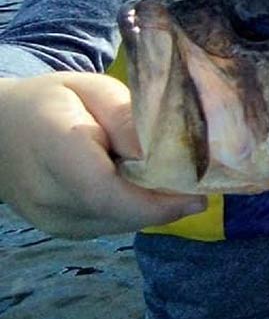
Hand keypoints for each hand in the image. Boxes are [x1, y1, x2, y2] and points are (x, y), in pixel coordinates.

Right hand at [0, 73, 205, 237]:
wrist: (1, 129)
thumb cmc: (53, 101)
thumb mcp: (92, 88)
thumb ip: (126, 117)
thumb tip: (164, 149)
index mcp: (55, 150)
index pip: (106, 192)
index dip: (155, 202)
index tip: (199, 197)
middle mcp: (49, 196)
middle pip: (121, 212)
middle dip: (167, 201)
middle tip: (200, 180)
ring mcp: (52, 220)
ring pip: (121, 222)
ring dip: (154, 206)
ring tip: (172, 177)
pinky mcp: (62, 230)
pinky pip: (112, 224)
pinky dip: (136, 208)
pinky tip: (144, 185)